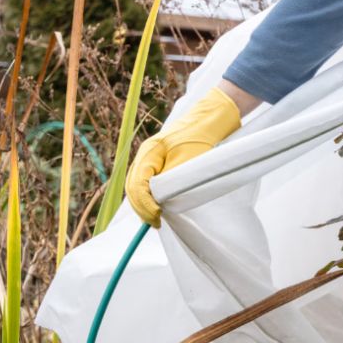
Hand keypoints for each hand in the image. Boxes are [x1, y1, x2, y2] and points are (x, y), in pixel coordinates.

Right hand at [125, 87, 241, 226]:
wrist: (208, 120)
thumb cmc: (200, 138)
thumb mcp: (188, 160)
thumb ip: (172, 179)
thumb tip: (160, 201)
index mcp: (149, 152)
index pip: (137, 184)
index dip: (145, 204)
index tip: (157, 217)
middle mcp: (145, 155)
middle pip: (133, 186)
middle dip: (142, 207)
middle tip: (156, 223)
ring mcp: (150, 158)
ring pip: (137, 185)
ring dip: (143, 203)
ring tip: (155, 219)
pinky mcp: (158, 162)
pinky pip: (146, 182)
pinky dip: (148, 196)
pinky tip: (157, 207)